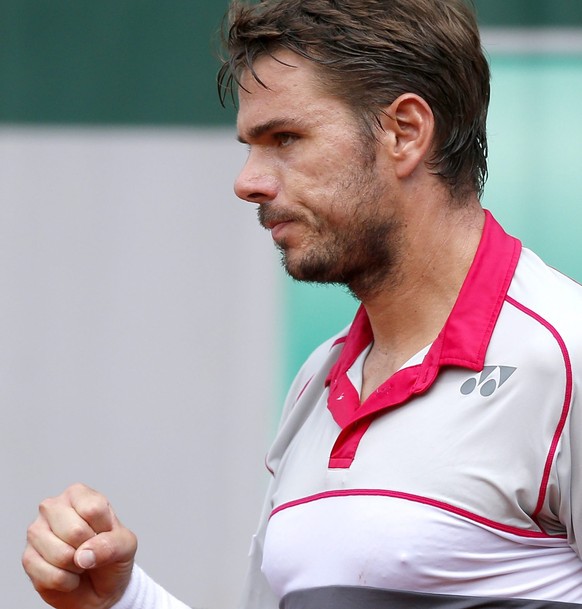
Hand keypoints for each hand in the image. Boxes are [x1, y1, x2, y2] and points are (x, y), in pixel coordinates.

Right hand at [22, 483, 137, 608]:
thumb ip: (111, 544)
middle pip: (75, 531)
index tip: (106, 533)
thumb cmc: (112, 556)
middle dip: (89, 548)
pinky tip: (69, 574)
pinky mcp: (28, 558)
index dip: (103, 529)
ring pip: (61, 555)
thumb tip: (83, 555)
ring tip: (79, 561)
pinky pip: (50, 576)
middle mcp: (53, 507)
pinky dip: (66, 582)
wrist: (99, 586)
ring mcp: (37, 532)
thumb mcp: (126, 545)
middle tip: (91, 549)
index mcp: (78, 494)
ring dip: (77, 567)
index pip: (92, 509)